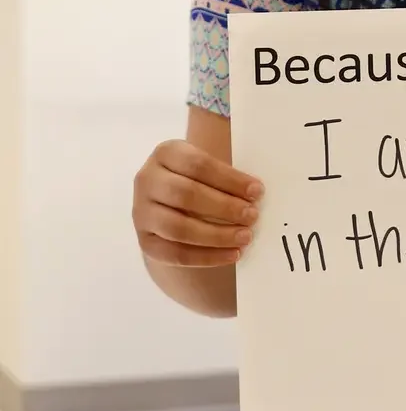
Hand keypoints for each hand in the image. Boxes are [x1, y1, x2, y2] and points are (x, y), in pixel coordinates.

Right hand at [132, 140, 262, 266]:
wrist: (170, 203)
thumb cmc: (200, 179)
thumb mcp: (208, 165)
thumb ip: (228, 174)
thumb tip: (256, 192)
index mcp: (166, 153)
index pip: (199, 165)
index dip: (230, 179)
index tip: (258, 191)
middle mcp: (147, 180)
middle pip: (186, 195)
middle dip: (224, 207)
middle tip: (253, 216)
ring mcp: (141, 212)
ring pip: (178, 228)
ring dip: (216, 235)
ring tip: (245, 237)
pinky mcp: (145, 240)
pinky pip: (174, 254)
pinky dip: (206, 257)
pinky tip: (232, 254)